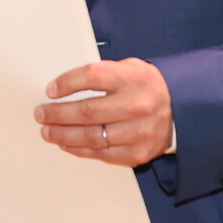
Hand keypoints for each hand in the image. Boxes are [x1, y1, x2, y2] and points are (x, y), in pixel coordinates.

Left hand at [35, 57, 172, 166]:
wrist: (182, 109)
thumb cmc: (146, 86)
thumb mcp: (129, 68)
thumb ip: (101, 74)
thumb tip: (62, 87)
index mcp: (133, 78)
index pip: (92, 76)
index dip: (67, 83)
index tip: (51, 90)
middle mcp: (137, 105)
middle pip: (87, 111)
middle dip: (58, 114)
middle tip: (41, 114)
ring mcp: (139, 132)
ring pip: (91, 137)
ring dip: (63, 134)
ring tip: (47, 130)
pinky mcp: (138, 153)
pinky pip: (101, 154)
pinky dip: (79, 149)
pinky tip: (66, 143)